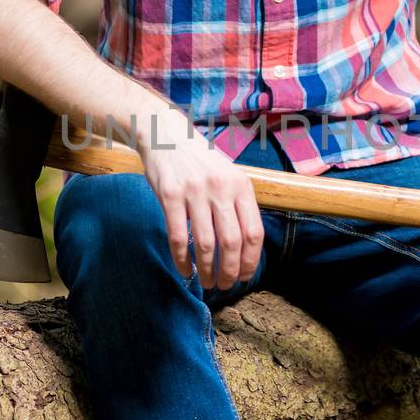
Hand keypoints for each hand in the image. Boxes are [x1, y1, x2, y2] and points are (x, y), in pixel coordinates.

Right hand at [138, 110, 265, 289]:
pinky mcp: (170, 195)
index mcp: (241, 185)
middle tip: (226, 285)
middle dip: (230, 271)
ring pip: (205, 244)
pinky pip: (178, 237)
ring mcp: (195, 192)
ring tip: (207, 282)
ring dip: (207, 270)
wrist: (166, 134)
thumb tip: (247, 245)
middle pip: (232, 243)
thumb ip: (238, 204)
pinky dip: (182, 260)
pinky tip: (185, 271)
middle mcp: (221, 188)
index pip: (254, 232)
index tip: (246, 276)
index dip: (251, 260)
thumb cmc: (200, 160)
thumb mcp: (228, 174)